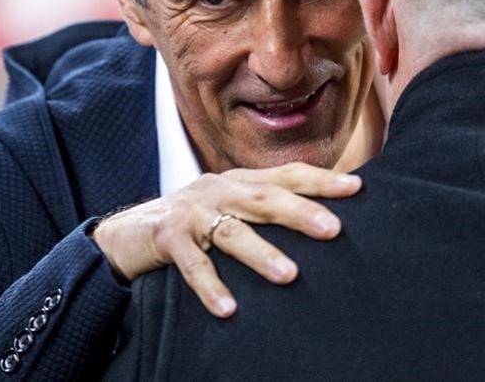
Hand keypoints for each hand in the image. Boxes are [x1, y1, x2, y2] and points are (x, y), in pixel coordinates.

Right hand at [91, 162, 360, 316]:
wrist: (127, 232)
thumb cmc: (194, 222)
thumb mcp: (232, 206)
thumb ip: (268, 206)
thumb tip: (325, 215)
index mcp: (240, 180)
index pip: (286, 175)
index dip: (320, 180)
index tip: (357, 189)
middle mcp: (219, 189)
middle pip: (265, 198)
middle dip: (301, 212)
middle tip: (334, 229)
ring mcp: (192, 212)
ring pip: (232, 232)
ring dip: (262, 253)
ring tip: (290, 275)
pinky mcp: (167, 239)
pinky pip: (192, 266)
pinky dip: (210, 287)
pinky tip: (228, 310)